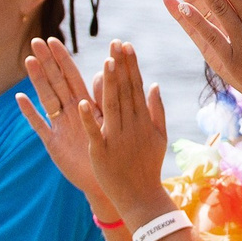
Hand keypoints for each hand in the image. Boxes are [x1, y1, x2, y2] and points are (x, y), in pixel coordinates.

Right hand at [17, 38, 107, 200]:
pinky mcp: (53, 143)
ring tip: (29, 60)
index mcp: (86, 105)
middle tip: (36, 41)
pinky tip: (19, 98)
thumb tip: (105, 71)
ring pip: (46, 98)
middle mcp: (70, 112)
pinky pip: (39, 125)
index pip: (72, 76)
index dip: (63, 59)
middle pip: (56, 82)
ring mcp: (60, 126)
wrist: (106, 179)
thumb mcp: (109, 122)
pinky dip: (30, 112)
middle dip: (47, 62)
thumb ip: (105, 98)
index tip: (54, 40)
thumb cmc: (111, 151)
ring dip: (38, 80)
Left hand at [73, 41, 171, 213]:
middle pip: (124, 91)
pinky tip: (82, 102)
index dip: (131, 65)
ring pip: (111, 106)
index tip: (126, 46)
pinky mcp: (101, 152)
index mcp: (143, 120)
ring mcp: (116, 138)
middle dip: (120, 66)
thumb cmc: (149, 165)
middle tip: (115, 43)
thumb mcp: (159, 136)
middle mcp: (131, 125)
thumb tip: (155, 84)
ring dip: (109, 84)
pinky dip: (88, 118)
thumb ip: (156, 110)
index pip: (136, 86)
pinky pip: (93, 133)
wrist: (141, 196)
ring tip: (105, 62)